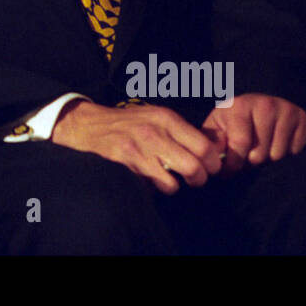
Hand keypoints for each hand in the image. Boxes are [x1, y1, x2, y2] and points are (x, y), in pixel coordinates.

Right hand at [50, 100, 221, 194]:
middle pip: (195, 166)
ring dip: (174, 186)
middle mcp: (155, 132)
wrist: (89, 125)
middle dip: (199, 179)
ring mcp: (139, 149)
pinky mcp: (125, 163)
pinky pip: (152, 187)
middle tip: (195, 179)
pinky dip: (154, 189)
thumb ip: (182, 130)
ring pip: (174, 183)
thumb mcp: (156, 117)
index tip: (209, 167)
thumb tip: (215, 146)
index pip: (205, 145)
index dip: (212, 163)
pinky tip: (148, 179)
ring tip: (168, 180)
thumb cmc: (128, 124)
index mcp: (167, 118)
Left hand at [200, 93, 305, 174]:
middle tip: (247, 156)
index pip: (240, 145)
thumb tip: (213, 161)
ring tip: (261, 148)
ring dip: (268, 158)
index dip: (234, 164)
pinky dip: (286, 152)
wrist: (257, 105)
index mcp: (239, 105)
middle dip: (251, 162)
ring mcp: (285, 109)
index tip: (230, 170)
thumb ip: (212, 144)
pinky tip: (277, 142)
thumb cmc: (232, 121)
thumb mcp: (216, 128)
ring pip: (278, 155)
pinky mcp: (301, 116)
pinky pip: (295, 150)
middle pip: (260, 153)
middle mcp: (264, 104)